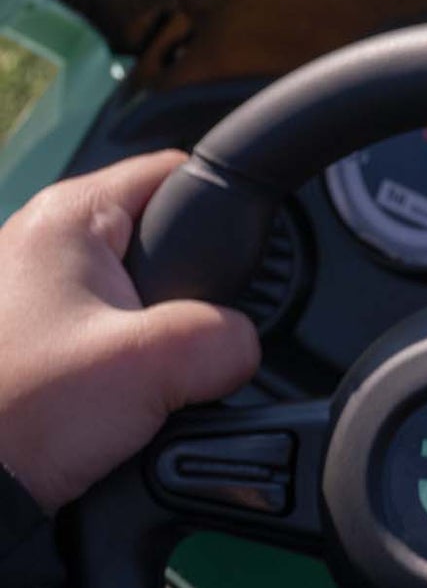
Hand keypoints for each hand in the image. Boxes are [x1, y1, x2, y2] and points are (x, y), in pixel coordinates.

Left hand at [0, 152, 261, 511]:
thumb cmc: (15, 415)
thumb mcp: (155, 366)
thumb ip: (227, 340)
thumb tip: (241, 347)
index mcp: (70, 217)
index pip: (181, 172)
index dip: (226, 212)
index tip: (242, 268)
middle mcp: (45, 242)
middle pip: (167, 242)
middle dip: (194, 296)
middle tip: (185, 348)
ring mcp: (34, 294)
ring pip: (144, 300)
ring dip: (161, 344)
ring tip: (150, 384)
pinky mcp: (34, 342)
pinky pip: (114, 340)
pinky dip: (130, 369)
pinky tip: (124, 403)